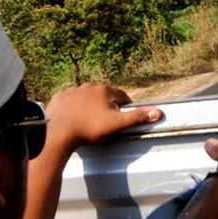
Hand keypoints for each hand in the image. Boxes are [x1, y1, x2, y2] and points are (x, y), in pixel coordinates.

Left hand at [44, 83, 161, 153]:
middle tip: (106, 121)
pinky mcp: (59, 98)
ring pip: (86, 97)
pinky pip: (69, 101)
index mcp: (104, 90)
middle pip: (103, 95)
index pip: (121, 96)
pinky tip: (73, 118)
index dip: (125, 106)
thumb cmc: (89, 129)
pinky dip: (73, 108)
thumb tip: (158, 112)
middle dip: (106, 105)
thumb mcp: (117, 125)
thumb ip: (137, 117)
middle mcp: (88, 86)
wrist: (59, 132)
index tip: (123, 116)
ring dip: (89, 105)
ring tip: (89, 121)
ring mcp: (72, 91)